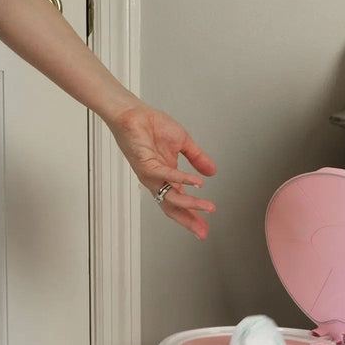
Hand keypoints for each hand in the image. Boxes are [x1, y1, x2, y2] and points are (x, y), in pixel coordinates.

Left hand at [107, 101, 215, 238]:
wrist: (132, 112)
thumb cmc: (151, 125)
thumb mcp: (183, 143)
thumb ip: (198, 159)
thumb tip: (212, 171)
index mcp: (166, 177)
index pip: (180, 203)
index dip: (192, 216)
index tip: (203, 228)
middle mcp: (157, 180)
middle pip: (174, 208)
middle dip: (189, 221)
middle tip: (203, 231)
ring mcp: (151, 175)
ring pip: (171, 196)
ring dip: (191, 204)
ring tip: (207, 206)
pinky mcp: (146, 164)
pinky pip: (166, 176)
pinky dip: (182, 180)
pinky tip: (196, 183)